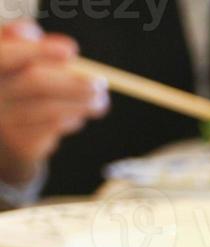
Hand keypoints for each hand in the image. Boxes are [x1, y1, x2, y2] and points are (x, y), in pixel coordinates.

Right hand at [0, 20, 107, 186]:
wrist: (6, 139)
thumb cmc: (12, 86)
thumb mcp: (13, 59)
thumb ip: (21, 42)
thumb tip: (44, 38)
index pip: (4, 55)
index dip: (37, 51)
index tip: (70, 50)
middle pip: (34, 83)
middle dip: (73, 81)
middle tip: (101, 83)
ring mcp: (2, 122)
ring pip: (50, 109)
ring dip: (82, 104)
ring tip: (100, 101)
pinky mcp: (18, 145)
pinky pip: (53, 130)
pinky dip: (71, 121)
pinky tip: (77, 117)